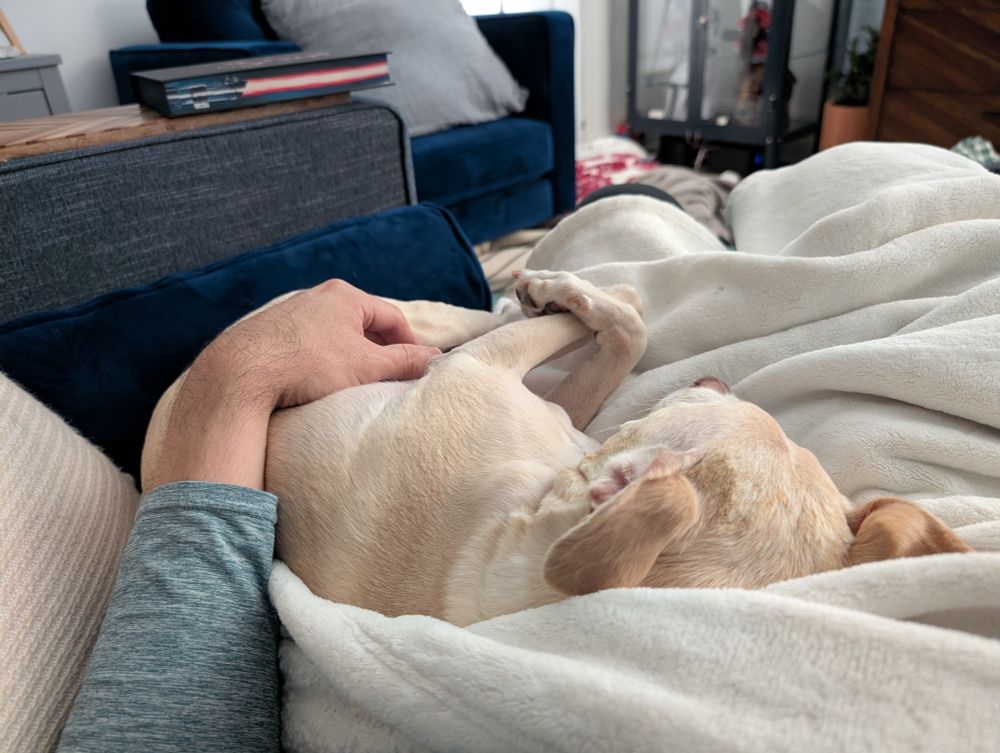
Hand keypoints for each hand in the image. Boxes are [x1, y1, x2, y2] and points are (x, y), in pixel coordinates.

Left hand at [145, 280, 438, 490]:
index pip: (391, 318)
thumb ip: (404, 361)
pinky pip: (306, 344)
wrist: (241, 373)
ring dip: (348, 357)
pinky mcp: (268, 332)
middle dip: (377, 351)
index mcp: (345, 296)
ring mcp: (290, 312)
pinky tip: (317, 382)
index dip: (408, 344)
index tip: (416, 368)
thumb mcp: (367, 366)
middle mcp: (316, 296)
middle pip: (361, 324)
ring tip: (353, 384)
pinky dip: (320, 360)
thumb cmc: (309, 365)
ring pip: (332, 334)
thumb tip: (434, 358)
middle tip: (387, 378)